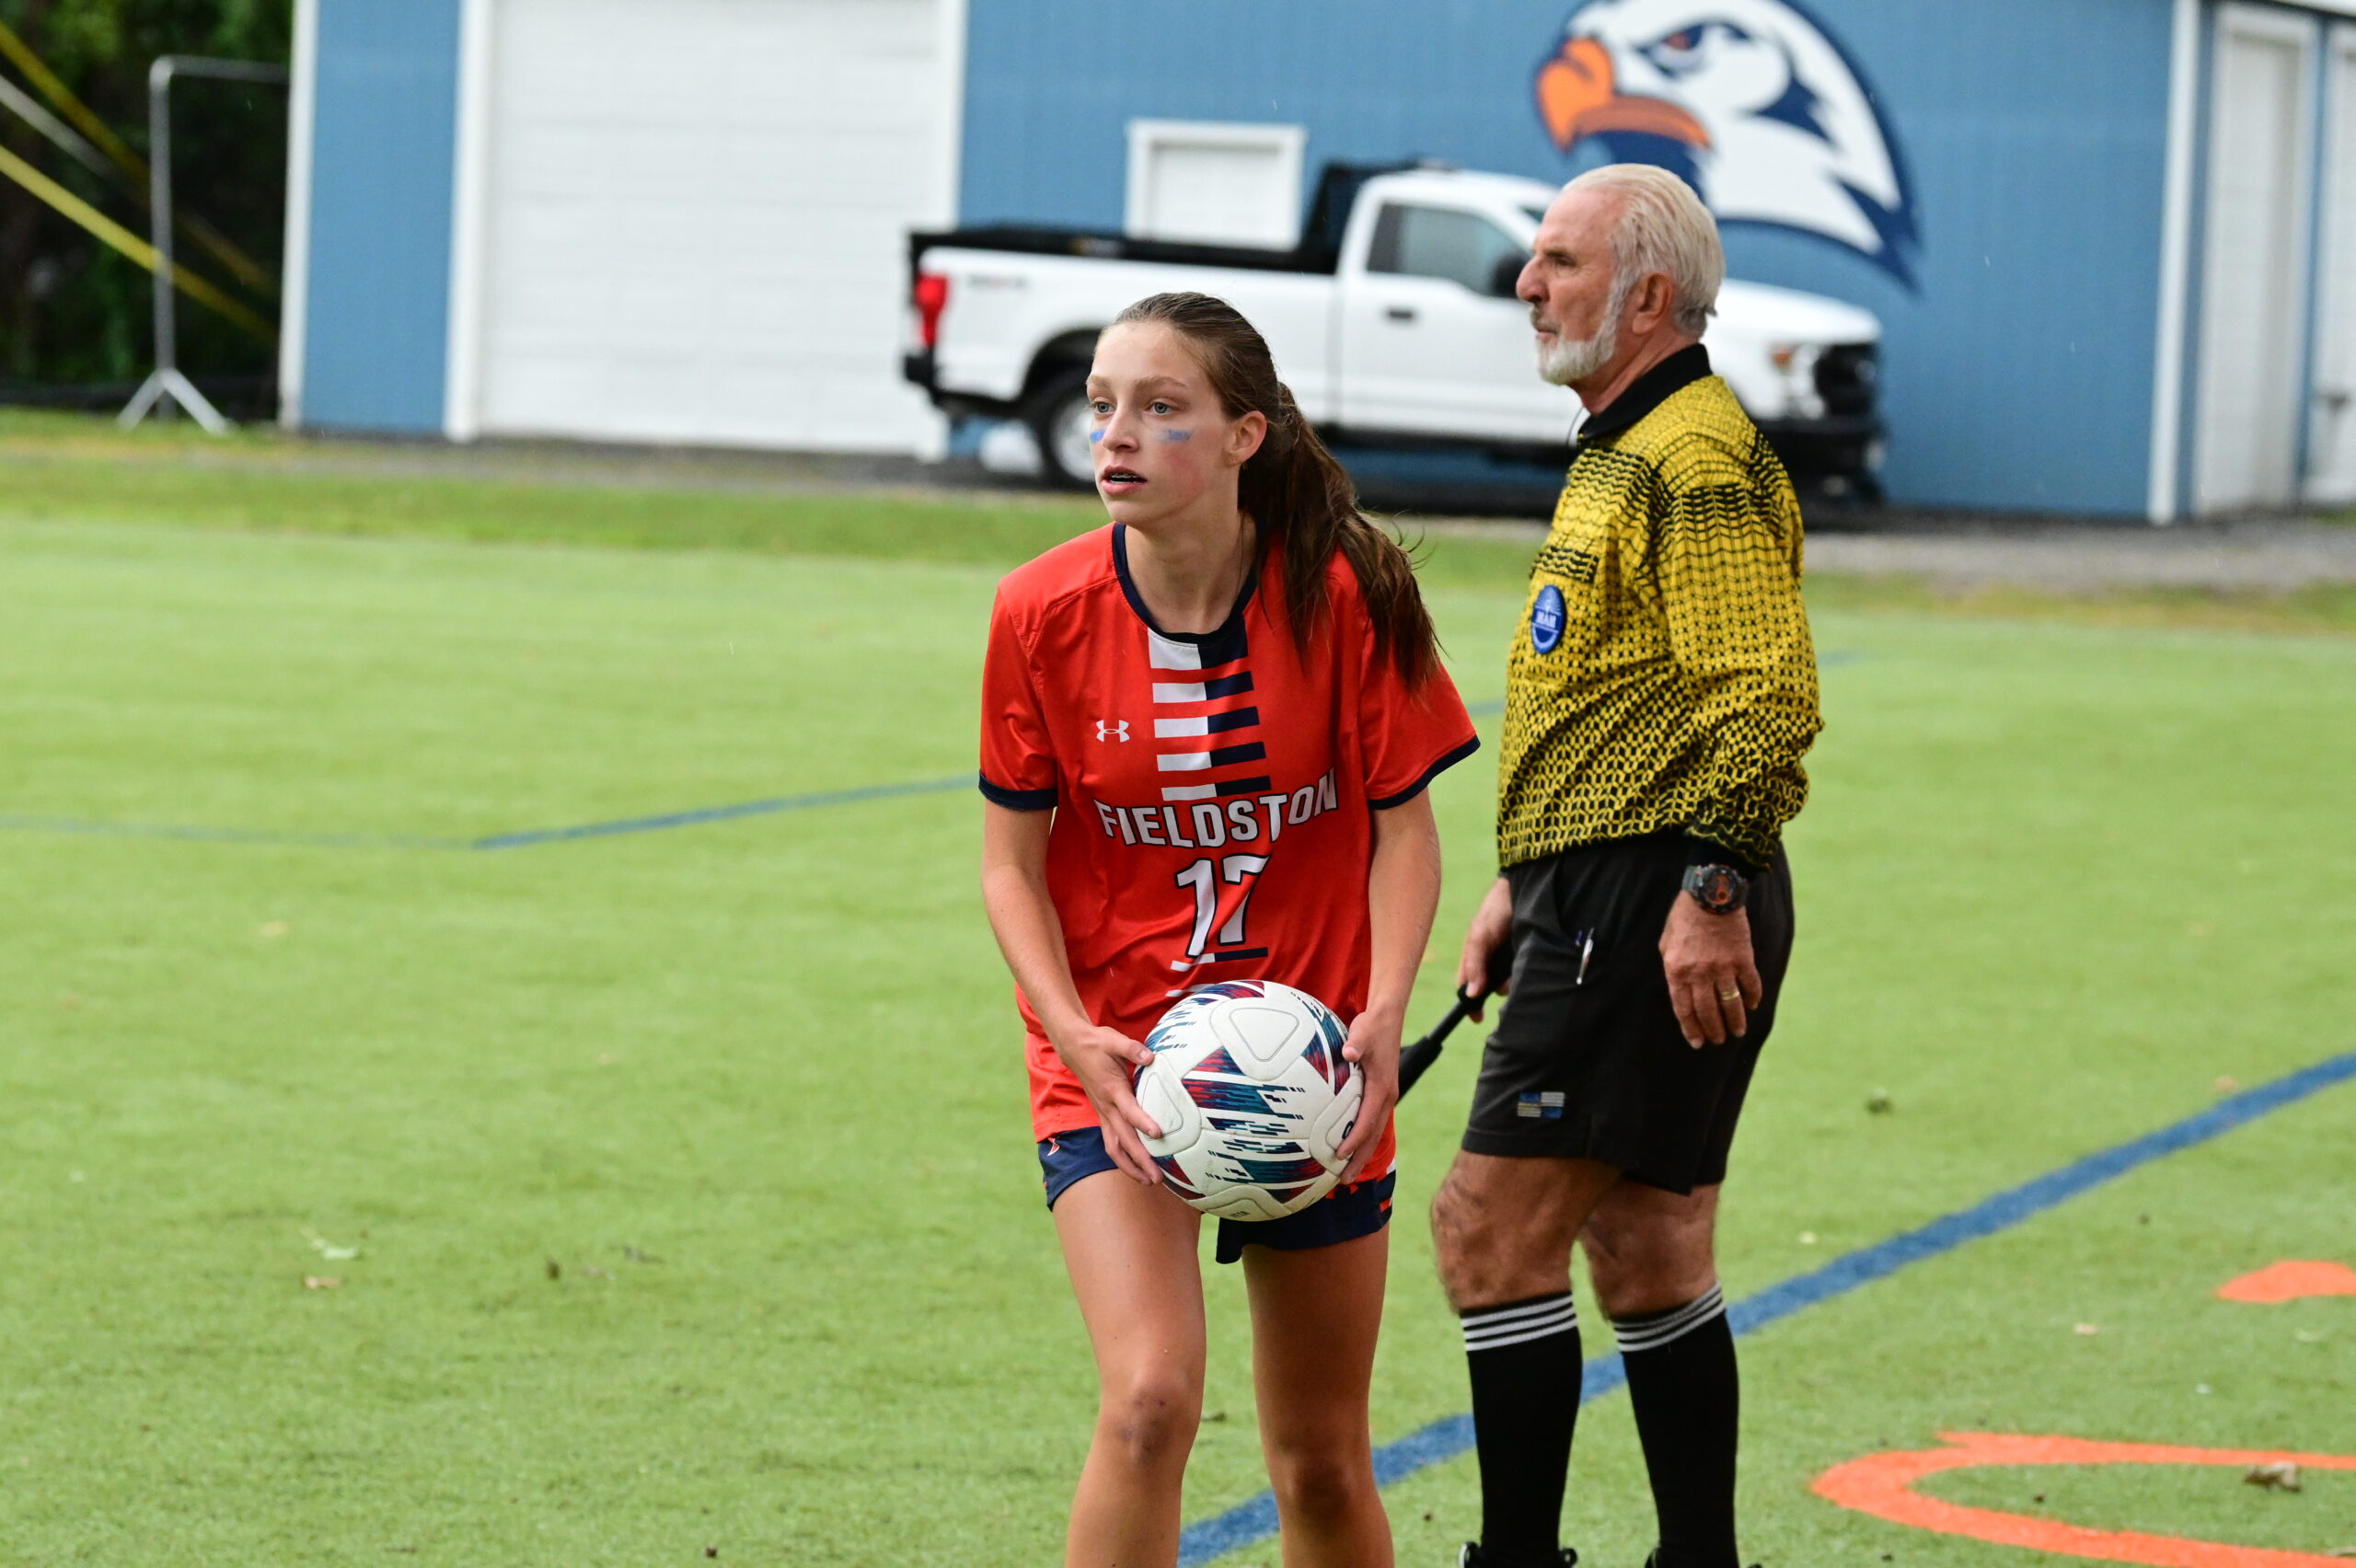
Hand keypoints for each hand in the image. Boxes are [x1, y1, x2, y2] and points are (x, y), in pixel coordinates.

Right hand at [1049, 1023, 1161, 1183]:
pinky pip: (1112, 1143)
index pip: (1129, 1110)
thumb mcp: (1114, 1039)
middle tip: (1158, 1177)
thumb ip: (1132, 1049)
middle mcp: (1107, 1107)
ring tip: (1149, 1181)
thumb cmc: (1097, 1044)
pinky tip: (1137, 1168)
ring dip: (1130, 1167)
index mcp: (1112, 1089)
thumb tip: (1150, 1056)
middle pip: (1123, 1140)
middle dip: (1140, 1160)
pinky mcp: (1103, 1116)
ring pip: (1114, 1148)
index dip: (1143, 1122)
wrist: (1074, 1047)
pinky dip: (1123, 1159)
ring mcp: (1103, 1114)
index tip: (1159, 1134)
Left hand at [1333, 1007, 1402, 1184]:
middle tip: (1344, 1180)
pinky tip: (1347, 1148)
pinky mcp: (1379, 1094)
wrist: (1388, 1019)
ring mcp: (1384, 1097)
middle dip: (1359, 1158)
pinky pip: (1370, 1122)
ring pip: (1373, 1132)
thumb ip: (1356, 1041)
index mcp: (1382, 1087)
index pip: (1367, 1120)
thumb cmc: (1373, 1026)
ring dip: (1361, 1153)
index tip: (1339, 1154)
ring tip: (1345, 1174)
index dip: (1354, 1139)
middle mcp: (1386, 1097)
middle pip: (1373, 1135)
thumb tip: (1348, 1050)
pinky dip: (1360, 1138)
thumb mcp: (1364, 1031)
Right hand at [1456, 877, 1513, 1020]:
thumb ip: (1475, 965)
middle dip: (1499, 989)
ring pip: (1510, 984)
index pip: (1468, 988)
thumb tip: (1471, 994)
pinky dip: (1526, 972)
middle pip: (1491, 990)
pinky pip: (1526, 974)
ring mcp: (1510, 961)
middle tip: (1506, 981)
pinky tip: (1528, 960)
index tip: (1478, 1017)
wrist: (1524, 890)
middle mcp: (1492, 963)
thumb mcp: (1480, 937)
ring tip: (1519, 962)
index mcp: (1474, 959)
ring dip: (1514, 980)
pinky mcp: (1527, 958)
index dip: (1471, 1004)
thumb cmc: (1496, 911)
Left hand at [1659, 893, 1762, 1046]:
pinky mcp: (1743, 959)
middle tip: (1718, 1040)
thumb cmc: (1684, 917)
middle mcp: (1699, 974)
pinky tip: (1752, 1006)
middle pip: (1707, 1011)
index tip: (1697, 1042)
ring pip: (1730, 1003)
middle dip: (1713, 1030)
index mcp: (1677, 971)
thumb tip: (1679, 989)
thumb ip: (1672, 968)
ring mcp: (1722, 967)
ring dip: (1734, 1021)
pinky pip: (1750, 985)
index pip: (1684, 1009)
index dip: (1691, 1029)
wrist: (1710, 894)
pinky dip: (1752, 997)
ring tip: (1737, 1032)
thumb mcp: (1666, 943)